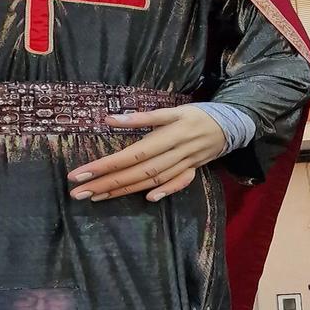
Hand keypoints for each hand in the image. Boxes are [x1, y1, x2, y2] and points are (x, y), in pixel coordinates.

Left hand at [70, 106, 228, 202]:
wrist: (231, 125)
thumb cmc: (196, 115)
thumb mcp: (172, 110)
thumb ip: (142, 117)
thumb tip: (109, 119)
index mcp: (169, 135)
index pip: (132, 154)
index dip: (106, 165)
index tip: (81, 173)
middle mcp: (176, 153)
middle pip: (137, 172)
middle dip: (106, 183)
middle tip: (78, 192)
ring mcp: (185, 165)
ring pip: (152, 181)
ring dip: (124, 191)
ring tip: (96, 196)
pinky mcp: (192, 172)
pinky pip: (177, 184)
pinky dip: (165, 192)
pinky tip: (147, 199)